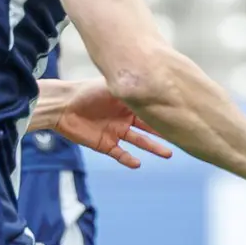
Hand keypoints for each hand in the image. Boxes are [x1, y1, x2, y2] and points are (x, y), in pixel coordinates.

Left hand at [51, 80, 172, 168]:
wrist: (62, 106)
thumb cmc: (87, 92)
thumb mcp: (113, 86)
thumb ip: (132, 88)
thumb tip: (154, 80)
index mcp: (129, 103)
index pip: (151, 109)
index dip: (165, 114)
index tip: (182, 116)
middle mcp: (125, 118)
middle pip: (149, 127)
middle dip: (165, 132)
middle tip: (183, 136)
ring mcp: (116, 132)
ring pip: (139, 142)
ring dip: (153, 147)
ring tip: (168, 154)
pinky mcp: (104, 145)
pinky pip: (120, 154)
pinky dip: (128, 159)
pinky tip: (138, 163)